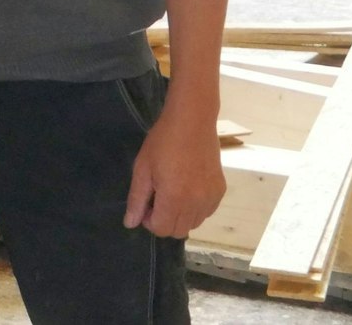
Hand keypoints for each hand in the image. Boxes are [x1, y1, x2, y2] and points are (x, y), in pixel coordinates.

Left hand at [124, 104, 226, 237]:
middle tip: (157, 198)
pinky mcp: (220, 190)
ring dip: (180, 216)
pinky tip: (187, 188)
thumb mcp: (142, 169)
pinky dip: (195, 208)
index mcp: (174, 198)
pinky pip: (206, 212)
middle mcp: (196, 203)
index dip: (149, 221)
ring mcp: (211, 198)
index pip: (162, 229)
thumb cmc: (162, 142)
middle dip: (164, 220)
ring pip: (194, 223)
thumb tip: (131, 224)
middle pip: (178, 230)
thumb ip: (137, 199)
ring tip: (172, 192)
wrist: (192, 121)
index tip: (146, 204)